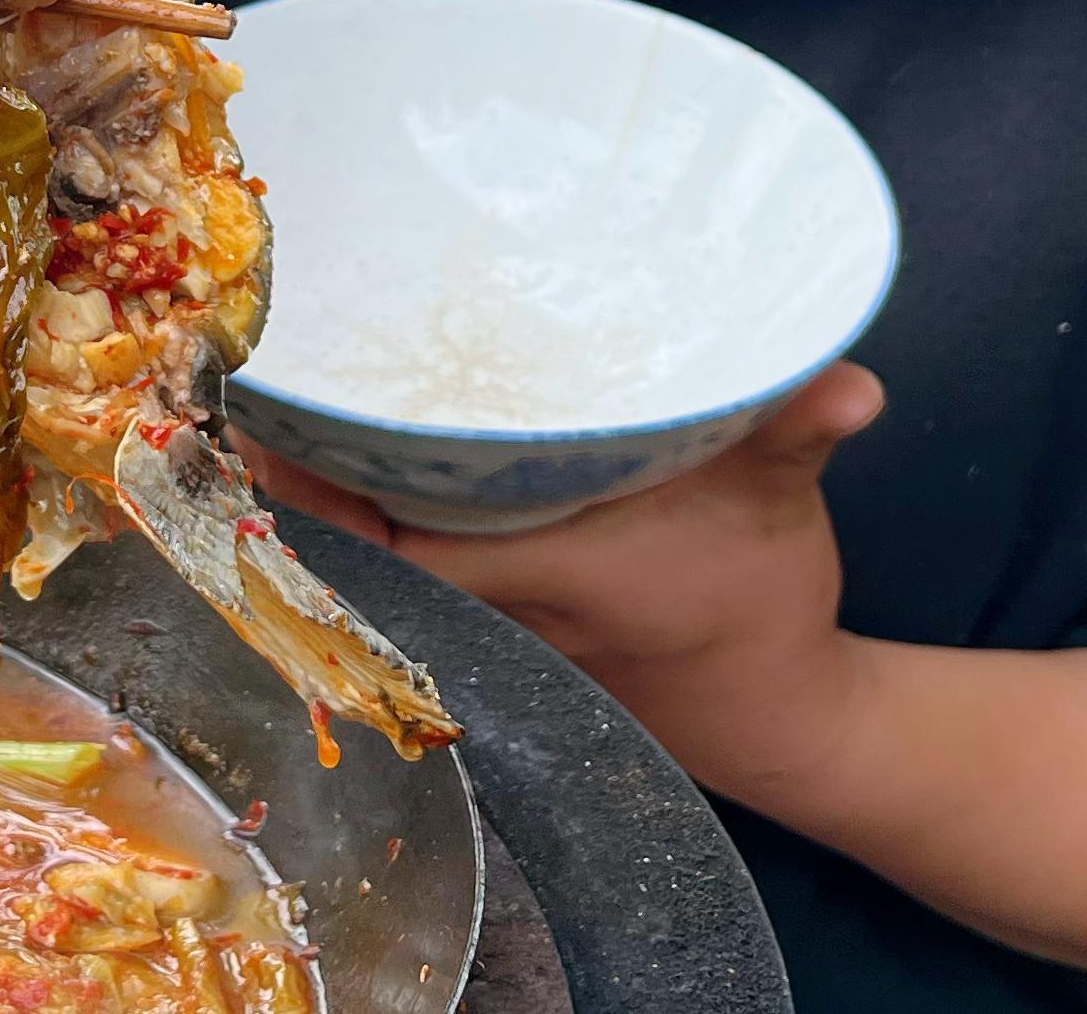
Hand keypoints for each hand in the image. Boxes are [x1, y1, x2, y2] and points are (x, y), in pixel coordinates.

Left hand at [244, 360, 886, 798]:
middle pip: (352, 543)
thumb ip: (798, 433)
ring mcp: (479, 616)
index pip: (394, 543)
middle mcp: (491, 604)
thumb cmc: (763, 607)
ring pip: (362, 555)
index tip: (267, 414)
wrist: (768, 715)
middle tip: (233, 370)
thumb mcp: (783, 510)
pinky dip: (345, 516)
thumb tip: (853, 385)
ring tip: (243, 396)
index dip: (319, 490)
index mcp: (544, 576)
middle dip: (289, 472)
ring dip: (307, 492)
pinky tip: (304, 458)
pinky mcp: (484, 613)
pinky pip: (389, 561)